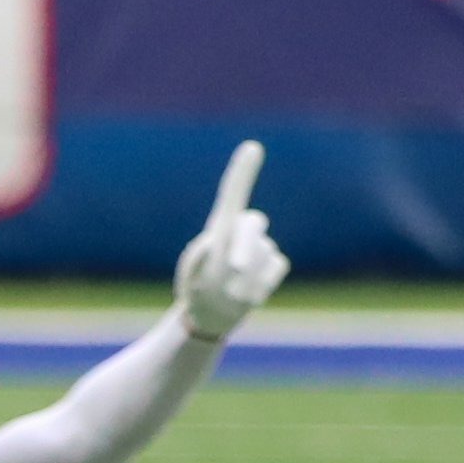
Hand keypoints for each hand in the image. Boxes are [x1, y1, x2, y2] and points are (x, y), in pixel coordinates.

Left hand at [170, 140, 286, 341]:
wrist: (212, 314)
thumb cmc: (196, 292)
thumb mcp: (189, 281)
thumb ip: (197, 264)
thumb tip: (211, 249)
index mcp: (219, 228)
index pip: (232, 196)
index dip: (243, 173)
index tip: (253, 148)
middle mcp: (241, 232)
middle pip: (253, 225)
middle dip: (246, 245)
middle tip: (233, 268)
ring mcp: (262, 246)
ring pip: (262, 256)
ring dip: (244, 281)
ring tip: (228, 295)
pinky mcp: (274, 264)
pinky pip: (274, 271)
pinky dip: (259, 288)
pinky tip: (246, 296)